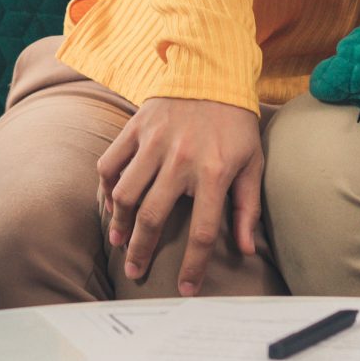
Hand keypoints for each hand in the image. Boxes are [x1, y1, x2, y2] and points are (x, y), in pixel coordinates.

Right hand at [96, 97, 265, 294]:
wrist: (213, 72)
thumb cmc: (236, 123)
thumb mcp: (252, 163)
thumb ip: (247, 207)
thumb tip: (245, 249)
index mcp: (214, 172)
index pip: (203, 232)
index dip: (193, 266)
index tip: (185, 288)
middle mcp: (181, 160)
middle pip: (153, 217)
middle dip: (141, 252)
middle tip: (135, 272)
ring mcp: (155, 142)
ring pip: (126, 193)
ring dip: (119, 223)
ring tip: (119, 241)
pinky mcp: (136, 128)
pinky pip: (111, 163)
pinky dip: (106, 187)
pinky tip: (111, 204)